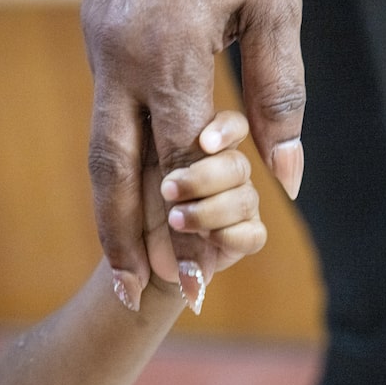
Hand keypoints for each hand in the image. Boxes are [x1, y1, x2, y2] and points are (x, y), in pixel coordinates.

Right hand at [82, 0, 304, 306]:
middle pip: (114, 171)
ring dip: (108, 208)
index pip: (180, 164)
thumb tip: (285, 175)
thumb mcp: (276, 5)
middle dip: (122, 239)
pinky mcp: (95, 33)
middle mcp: (120, 58)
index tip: (200, 281)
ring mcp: (99, 45)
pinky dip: (115, 162)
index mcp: (171, 52)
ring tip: (119, 261)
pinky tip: (127, 190)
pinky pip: (102, 111)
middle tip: (130, 296)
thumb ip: (279, 93)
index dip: (189, 228)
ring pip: (98, 145)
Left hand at [116, 111, 265, 313]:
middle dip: (202, 179)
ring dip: (207, 211)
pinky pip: (253, 234)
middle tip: (167, 190)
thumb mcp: (135, 176)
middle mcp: (228, 172)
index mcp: (205, 147)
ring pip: (246, 198)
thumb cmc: (132, 208)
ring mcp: (240, 204)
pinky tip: (204, 239)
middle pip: (238, 165)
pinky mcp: (245, 237)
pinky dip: (228, 237)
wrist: (134, 257)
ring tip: (174, 220)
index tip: (204, 142)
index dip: (226, 131)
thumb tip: (179, 140)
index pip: (233, 126)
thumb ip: (158, 155)